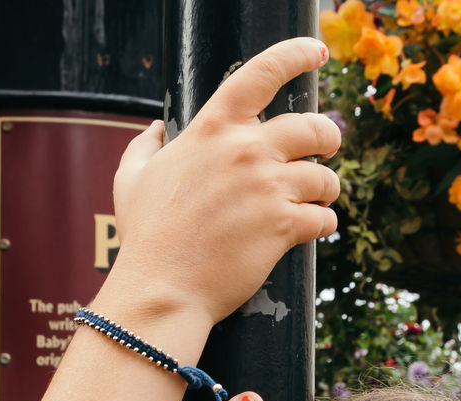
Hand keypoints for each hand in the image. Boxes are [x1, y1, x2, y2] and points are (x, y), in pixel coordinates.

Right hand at [107, 38, 341, 329]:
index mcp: (213, 129)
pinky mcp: (282, 227)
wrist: (162, 287)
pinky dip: (325, 224)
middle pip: (312, 127)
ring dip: (327, 189)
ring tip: (320, 199)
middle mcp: (246, 151)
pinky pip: (322, 218)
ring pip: (324, 177)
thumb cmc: (146, 236)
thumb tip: (156, 130)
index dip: (295, 56)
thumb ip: (145, 146)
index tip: (316, 52)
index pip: (261, 73)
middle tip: (328, 148)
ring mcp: (267, 189)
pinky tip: (316, 228)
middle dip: (328, 137)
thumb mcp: (131, 179)